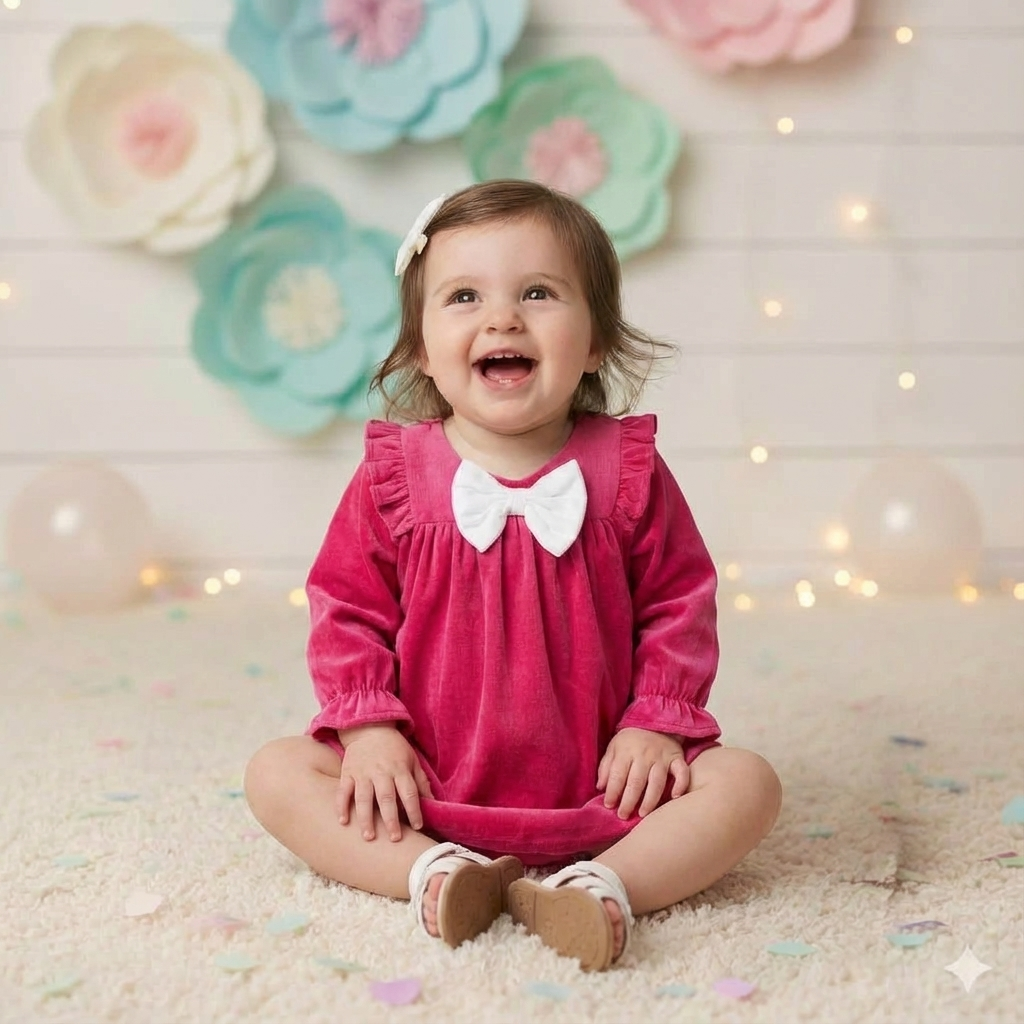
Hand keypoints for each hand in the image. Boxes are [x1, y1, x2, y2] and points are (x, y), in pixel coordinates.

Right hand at [336, 724, 432, 841]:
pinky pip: (343, 791)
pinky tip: (343, 821)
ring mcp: (363, 773)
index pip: (409, 793)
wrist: (369, 727)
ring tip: (368, 837)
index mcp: (400, 769)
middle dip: (391, 819)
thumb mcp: (412, 760)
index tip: (417, 827)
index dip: (414, 810)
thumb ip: (421, 782)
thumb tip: (433, 802)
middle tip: (394, 839)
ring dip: (366, 818)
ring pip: (364, 798)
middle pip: (387, 798)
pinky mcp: (348, 773)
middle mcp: (381, 772)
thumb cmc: (394, 747)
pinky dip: (341, 806)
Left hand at [596, 727, 689, 819]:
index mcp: (626, 751)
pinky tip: (674, 797)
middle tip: (623, 816)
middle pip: (636, 782)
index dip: (612, 792)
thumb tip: (600, 787)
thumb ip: (606, 766)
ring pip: (657, 782)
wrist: (654, 720)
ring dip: (650, 800)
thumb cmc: (631, 739)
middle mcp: (644, 755)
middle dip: (629, 801)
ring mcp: (662, 757)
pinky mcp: (677, 758)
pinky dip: (680, 784)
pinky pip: (682, 772)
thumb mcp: (614, 747)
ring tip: (643, 814)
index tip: (609, 806)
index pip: (617, 775)